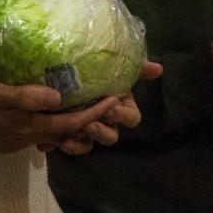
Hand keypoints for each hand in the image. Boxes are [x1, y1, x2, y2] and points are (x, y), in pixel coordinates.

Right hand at [0, 75, 121, 153]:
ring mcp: (17, 140)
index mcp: (26, 126)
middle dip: (90, 120)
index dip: (94, 113)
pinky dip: (56, 124)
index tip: (114, 98)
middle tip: (111, 102)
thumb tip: (58, 98)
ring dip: (74, 124)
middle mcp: (26, 137)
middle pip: (67, 133)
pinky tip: (58, 110)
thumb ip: (25, 96)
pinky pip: (40, 133)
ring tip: (90, 105)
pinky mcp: (9, 138)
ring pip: (54, 135)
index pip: (69, 123)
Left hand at [40, 60, 164, 155]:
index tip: (111, 106)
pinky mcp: (69, 135)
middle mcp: (107, 122)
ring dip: (82, 143)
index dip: (122, 115)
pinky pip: (69, 147)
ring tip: (69, 136)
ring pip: (91, 145)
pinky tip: (53, 143)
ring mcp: (88, 132)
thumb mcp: (114, 66)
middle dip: (101, 132)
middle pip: (112, 137)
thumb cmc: (95, 70)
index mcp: (121, 108)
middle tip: (89, 123)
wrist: (61, 74)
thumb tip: (159, 69)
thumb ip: (136, 68)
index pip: (131, 118)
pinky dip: (63, 146)